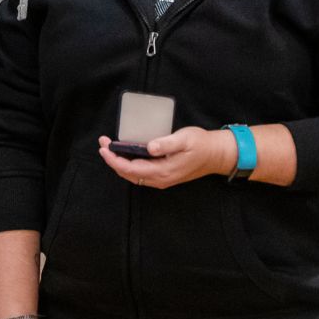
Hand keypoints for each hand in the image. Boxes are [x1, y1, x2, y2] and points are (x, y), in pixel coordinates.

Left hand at [98, 127, 231, 188]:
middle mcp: (160, 179)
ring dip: (119, 163)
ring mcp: (162, 179)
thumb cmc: (201, 144)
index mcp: (163, 171)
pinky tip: (126, 154)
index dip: (114, 159)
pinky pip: (141, 173)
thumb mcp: (185, 139)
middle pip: (128, 174)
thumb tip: (149, 147)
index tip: (104, 148)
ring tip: (110, 148)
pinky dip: (129, 165)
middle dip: (113, 160)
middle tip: (103, 144)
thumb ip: (166, 143)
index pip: (130, 169)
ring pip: (133, 175)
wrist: (216, 155)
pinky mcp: (164, 175)